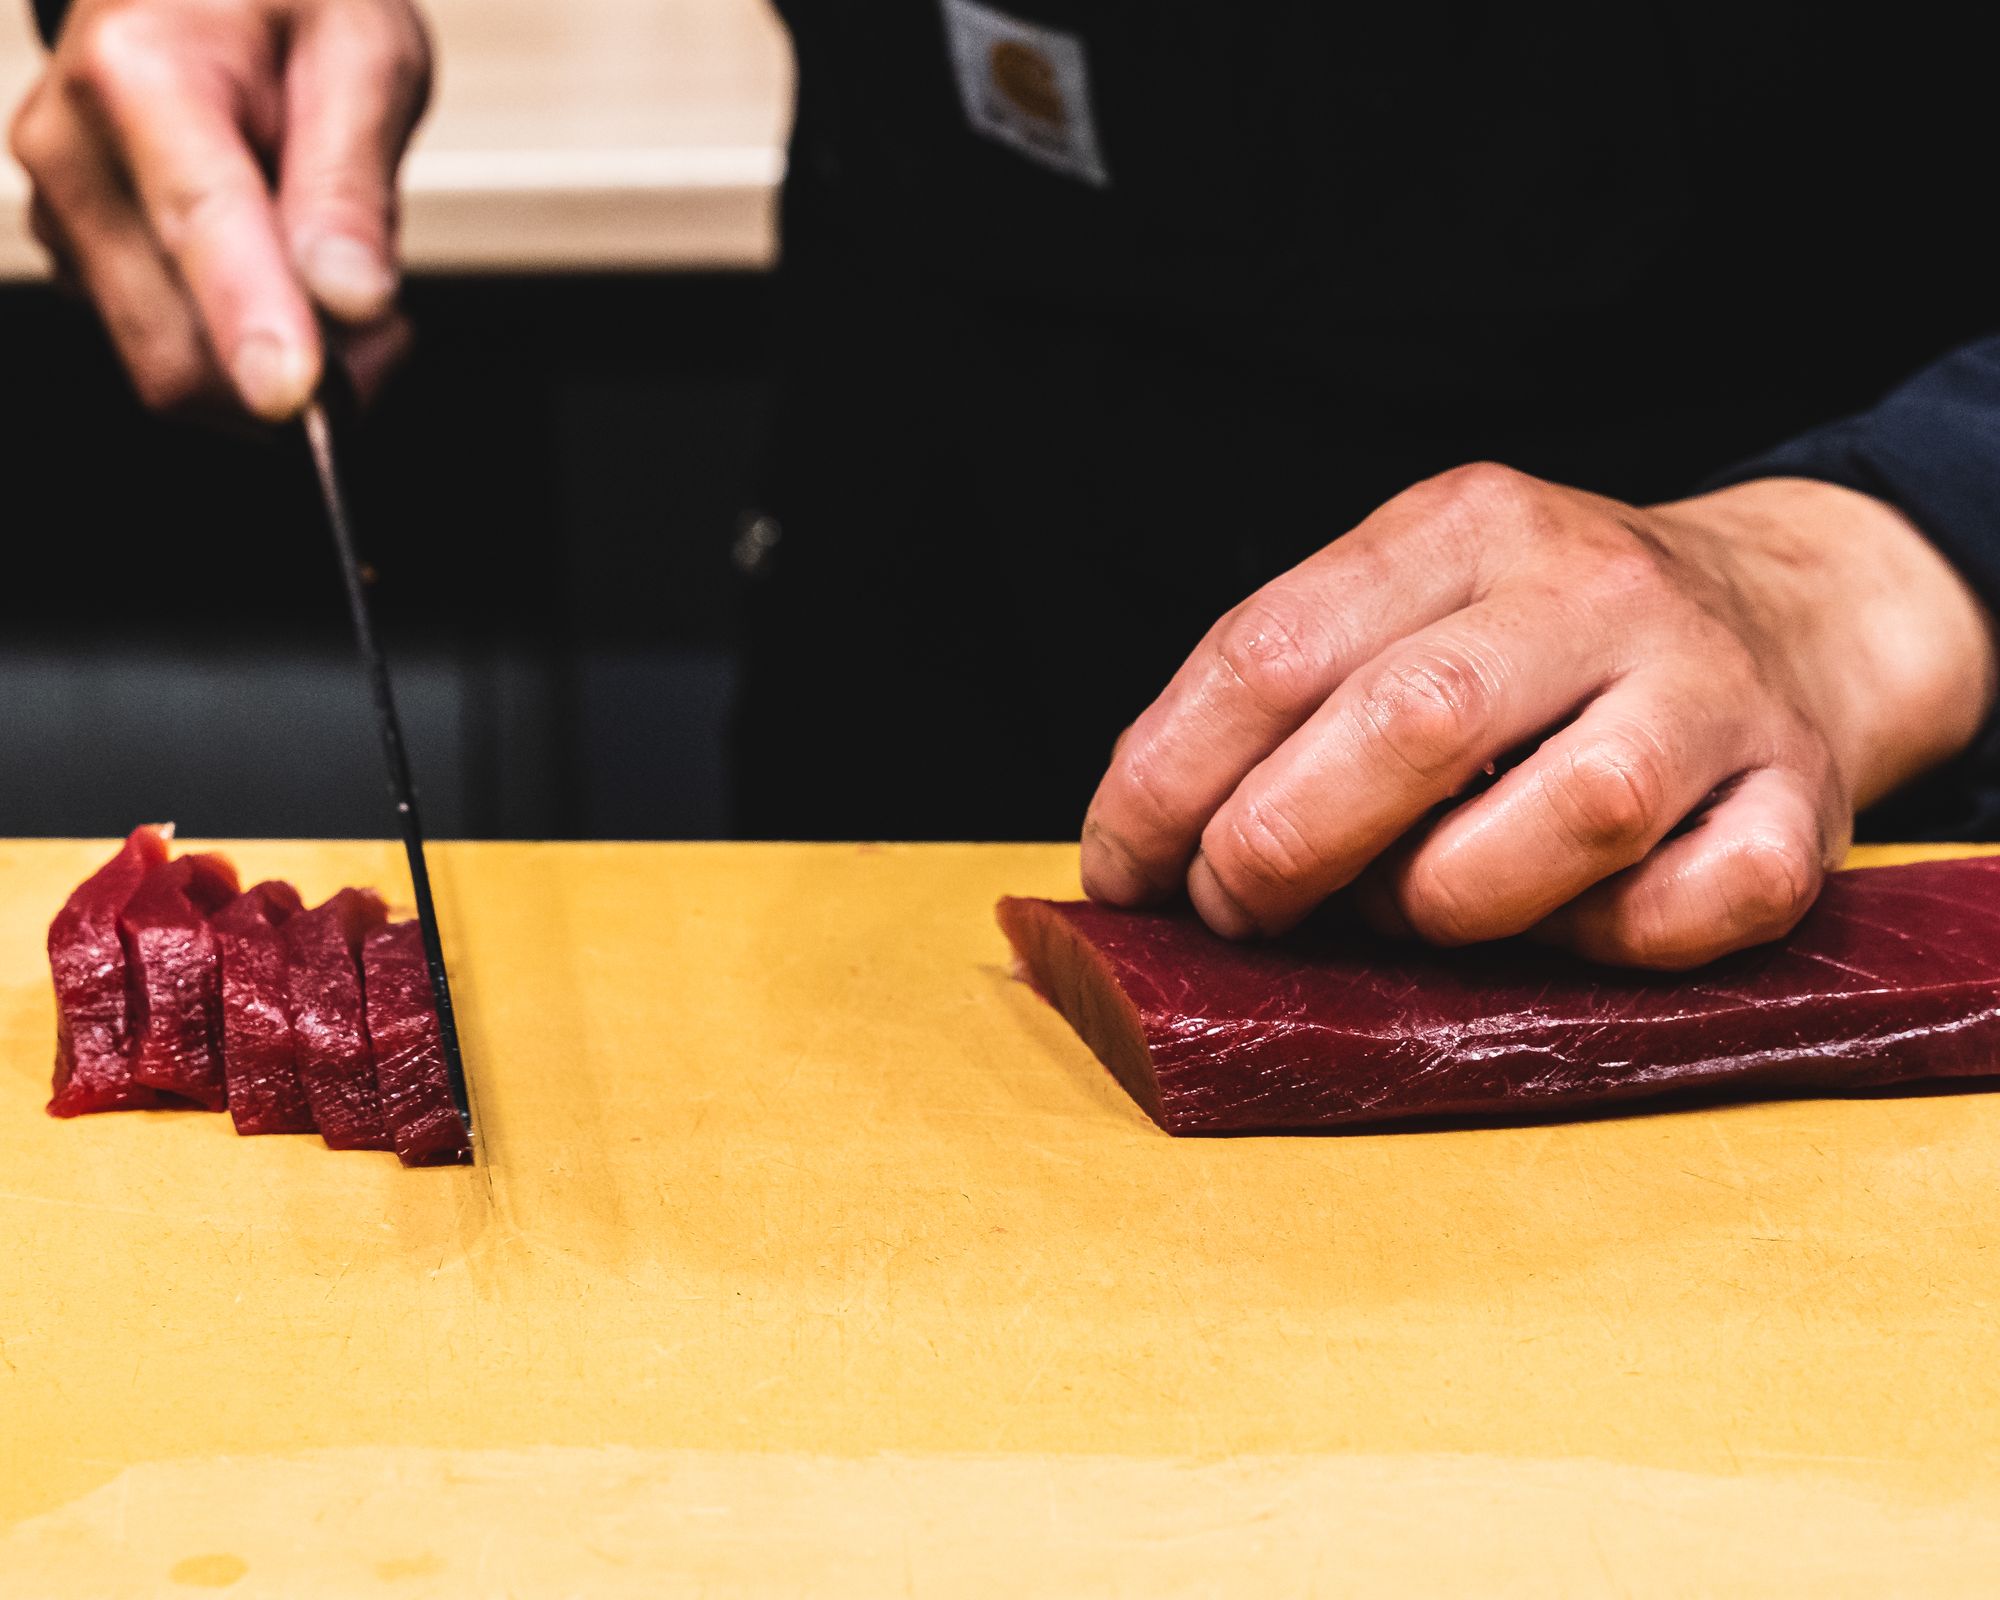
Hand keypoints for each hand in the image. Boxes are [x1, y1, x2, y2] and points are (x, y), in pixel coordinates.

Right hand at [10, 0, 430, 418]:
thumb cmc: (291, 3)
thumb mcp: (366, 53)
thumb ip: (353, 183)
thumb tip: (350, 302)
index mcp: (141, 71)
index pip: (201, 221)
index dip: (252, 321)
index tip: (295, 392)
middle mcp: (74, 147)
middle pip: (176, 341)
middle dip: (301, 374)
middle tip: (388, 325)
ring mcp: (65, 212)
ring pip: (174, 369)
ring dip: (283, 365)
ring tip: (341, 282)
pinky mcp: (81, 260)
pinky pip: (171, 354)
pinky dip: (249, 353)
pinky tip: (289, 284)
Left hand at [1081, 464, 1998, 967]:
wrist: (1794, 607)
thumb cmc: (1545, 637)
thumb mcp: (1413, 600)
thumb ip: (1291, 690)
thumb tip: (1150, 844)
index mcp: (1463, 526)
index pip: (1273, 649)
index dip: (1167, 781)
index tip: (1123, 868)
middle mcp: (1592, 590)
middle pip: (1410, 725)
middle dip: (1280, 848)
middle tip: (1236, 909)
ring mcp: (1710, 692)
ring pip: (1562, 819)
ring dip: (1441, 903)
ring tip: (1405, 908)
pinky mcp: (1801, 801)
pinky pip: (1691, 907)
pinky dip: (1604, 944)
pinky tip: (1565, 922)